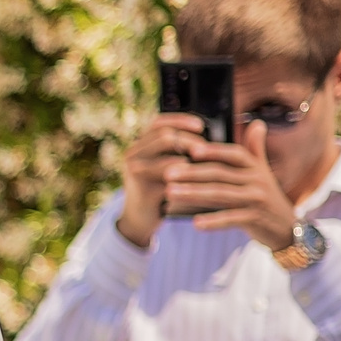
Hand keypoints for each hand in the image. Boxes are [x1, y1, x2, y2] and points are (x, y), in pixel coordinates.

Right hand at [114, 113, 203, 247]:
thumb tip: (205, 137)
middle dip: (190, 141)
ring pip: (168, 158)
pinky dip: (189, 181)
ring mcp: (136, 173)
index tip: (200, 125)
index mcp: (139, 146)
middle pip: (165, 136)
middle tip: (206, 149)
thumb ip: (175, 151)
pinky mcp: (144, 191)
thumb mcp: (162, 166)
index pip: (158, 122)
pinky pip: (172, 182)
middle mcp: (133, 155)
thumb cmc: (157, 189)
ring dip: (191, 162)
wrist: (138, 220)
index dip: (180, 120)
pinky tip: (202, 183)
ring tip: (208, 165)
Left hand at [167, 120, 298, 248]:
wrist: (286, 226)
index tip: (190, 149)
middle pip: (221, 174)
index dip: (214, 150)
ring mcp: (257, 200)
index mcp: (255, 167)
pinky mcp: (255, 219)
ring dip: (193, 193)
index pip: (233, 154)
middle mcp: (257, 180)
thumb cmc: (266, 196)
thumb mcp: (262, 172)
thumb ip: (255, 150)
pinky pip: (231, 218)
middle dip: (192, 173)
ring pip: (221, 194)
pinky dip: (214, 221)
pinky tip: (195, 223)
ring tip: (170, 193)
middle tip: (167, 174)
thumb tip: (257, 123)